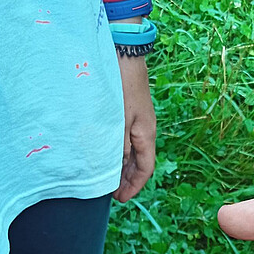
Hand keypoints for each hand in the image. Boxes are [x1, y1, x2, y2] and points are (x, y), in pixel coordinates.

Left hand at [113, 54, 155, 202]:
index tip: (119, 198)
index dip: (133, 186)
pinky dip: (119, 151)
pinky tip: (107, 152)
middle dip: (127, 179)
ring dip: (122, 166)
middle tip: (111, 192)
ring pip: (133, 151)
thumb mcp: (118, 120)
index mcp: (146, 135)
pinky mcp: (130, 112)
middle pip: (140, 163)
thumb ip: (118, 145)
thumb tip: (117, 167)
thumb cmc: (121, 86)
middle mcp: (145, 130)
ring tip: (107, 176)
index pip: (145, 169)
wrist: (124, 55)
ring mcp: (138, 121)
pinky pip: (127, 139)